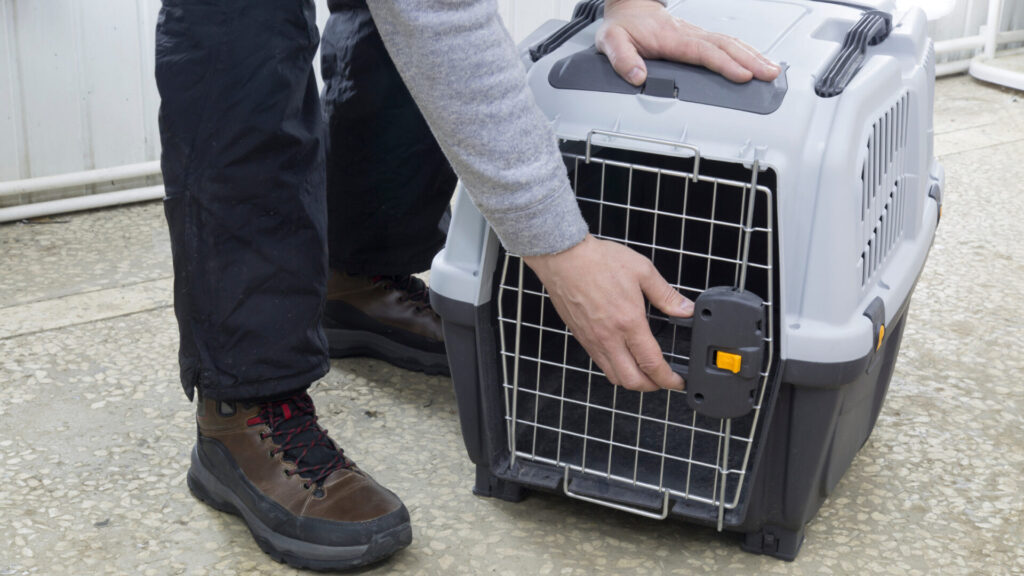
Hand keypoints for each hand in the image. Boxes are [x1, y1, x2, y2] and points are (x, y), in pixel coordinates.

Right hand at [523, 234, 692, 391]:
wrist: (563, 257)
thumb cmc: (597, 261)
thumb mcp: (642, 271)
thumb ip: (666, 295)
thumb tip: (685, 309)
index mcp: (628, 322)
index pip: (652, 364)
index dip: (668, 379)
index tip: (678, 381)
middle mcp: (609, 337)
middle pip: (631, 381)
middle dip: (651, 386)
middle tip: (663, 380)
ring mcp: (592, 340)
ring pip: (613, 376)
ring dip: (631, 380)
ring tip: (644, 371)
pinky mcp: (581, 337)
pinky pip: (600, 363)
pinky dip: (615, 368)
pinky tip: (622, 356)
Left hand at [598, 0, 780, 85]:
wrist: (626, 6)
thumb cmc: (621, 25)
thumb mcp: (611, 41)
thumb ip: (622, 59)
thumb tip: (637, 76)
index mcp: (671, 37)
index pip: (703, 52)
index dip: (724, 64)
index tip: (743, 75)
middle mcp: (688, 33)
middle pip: (725, 45)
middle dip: (750, 60)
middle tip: (770, 74)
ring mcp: (696, 34)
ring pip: (729, 42)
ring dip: (752, 55)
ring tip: (772, 70)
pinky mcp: (698, 37)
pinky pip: (725, 43)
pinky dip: (744, 52)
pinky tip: (755, 60)